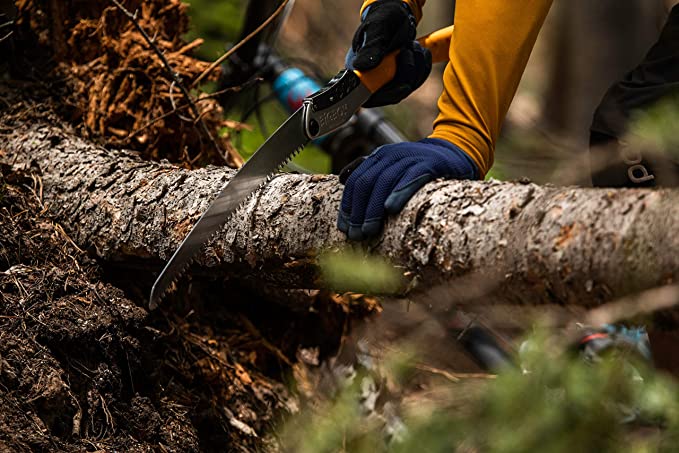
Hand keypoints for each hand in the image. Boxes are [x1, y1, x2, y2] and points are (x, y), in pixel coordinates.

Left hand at [337, 138, 478, 240]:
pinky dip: (399, 192)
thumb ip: (368, 169)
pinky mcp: (429, 164)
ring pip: (385, 182)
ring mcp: (409, 158)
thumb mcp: (391, 164)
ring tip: (368, 231)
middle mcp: (391, 154)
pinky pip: (411, 178)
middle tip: (355, 235)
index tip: (344, 228)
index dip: (348, 205)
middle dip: (358, 211)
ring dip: (373, 209)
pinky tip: (390, 209)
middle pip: (367, 183)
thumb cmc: (418, 166)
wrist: (453, 154)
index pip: (356, 181)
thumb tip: (342, 179)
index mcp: (379, 156)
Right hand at [346, 0, 430, 106]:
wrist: (397, 13)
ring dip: (417, 68)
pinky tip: (420, 52)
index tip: (404, 87)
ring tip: (414, 46)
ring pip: (405, 89)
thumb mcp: (377, 28)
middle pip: (391, 95)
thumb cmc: (384, 17)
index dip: (387, 96)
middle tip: (409, 49)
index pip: (369, 96)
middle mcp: (370, 79)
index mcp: (358, 70)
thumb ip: (371, 47)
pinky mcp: (399, 78)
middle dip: (407, 74)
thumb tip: (361, 66)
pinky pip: (414, 82)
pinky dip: (422, 68)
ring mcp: (386, 80)